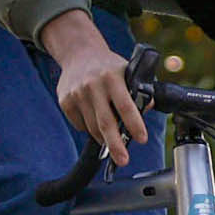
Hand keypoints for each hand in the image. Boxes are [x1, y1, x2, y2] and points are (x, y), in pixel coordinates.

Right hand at [38, 11, 143, 163]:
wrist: (79, 53)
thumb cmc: (108, 67)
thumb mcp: (127, 71)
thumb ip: (139, 88)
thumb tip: (149, 107)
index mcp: (113, 77)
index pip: (125, 105)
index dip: (134, 124)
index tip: (142, 139)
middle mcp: (93, 85)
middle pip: (106, 123)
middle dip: (115, 145)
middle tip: (123, 160)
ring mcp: (77, 93)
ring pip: (93, 128)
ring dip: (104, 138)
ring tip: (111, 140)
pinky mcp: (65, 101)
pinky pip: (80, 125)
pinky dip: (90, 128)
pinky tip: (94, 118)